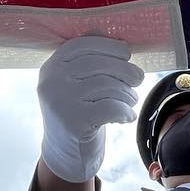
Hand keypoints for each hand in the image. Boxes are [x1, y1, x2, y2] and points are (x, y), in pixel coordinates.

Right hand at [37, 36, 144, 182]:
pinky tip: (126, 117)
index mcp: (51, 67)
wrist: (66, 155)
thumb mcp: (75, 83)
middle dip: (125, 70)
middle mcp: (51, 82)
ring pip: (108, 86)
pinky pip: (111, 107)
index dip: (109, 46)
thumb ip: (87, 58)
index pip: (82, 45)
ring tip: (130, 100)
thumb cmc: (78, 112)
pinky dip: (125, 111)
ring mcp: (60, 103)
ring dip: (127, 93)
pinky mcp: (74, 123)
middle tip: (137, 79)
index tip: (126, 54)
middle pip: (98, 64)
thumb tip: (110, 35)